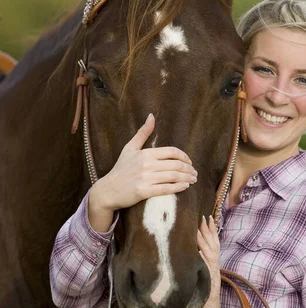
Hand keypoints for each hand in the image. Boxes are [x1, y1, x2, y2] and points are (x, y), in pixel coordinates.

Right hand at [88, 114, 196, 231]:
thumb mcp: (130, 148)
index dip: (184, 156)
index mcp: (145, 153)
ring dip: (187, 178)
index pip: (172, 152)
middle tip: (195, 173)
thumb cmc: (121, 169)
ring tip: (193, 180)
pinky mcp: (143, 191)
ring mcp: (145, 178)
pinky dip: (178, 187)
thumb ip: (143, 133)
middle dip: (188, 169)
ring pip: (173, 176)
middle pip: (175, 165)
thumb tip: (151, 116)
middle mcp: (146, 164)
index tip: (189, 162)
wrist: (108, 190)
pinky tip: (185, 186)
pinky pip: (166, 189)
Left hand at [197, 215, 220, 307]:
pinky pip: (208, 269)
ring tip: (201, 228)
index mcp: (211, 266)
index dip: (210, 232)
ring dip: (206, 241)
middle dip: (209, 232)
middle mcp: (214, 269)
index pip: (212, 245)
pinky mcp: (211, 286)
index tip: (206, 218)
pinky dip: (204, 259)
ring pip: (211, 255)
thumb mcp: (198, 279)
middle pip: (213, 246)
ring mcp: (213, 276)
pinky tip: (199, 250)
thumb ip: (195, 266)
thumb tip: (186, 252)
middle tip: (204, 218)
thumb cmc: (200, 299)